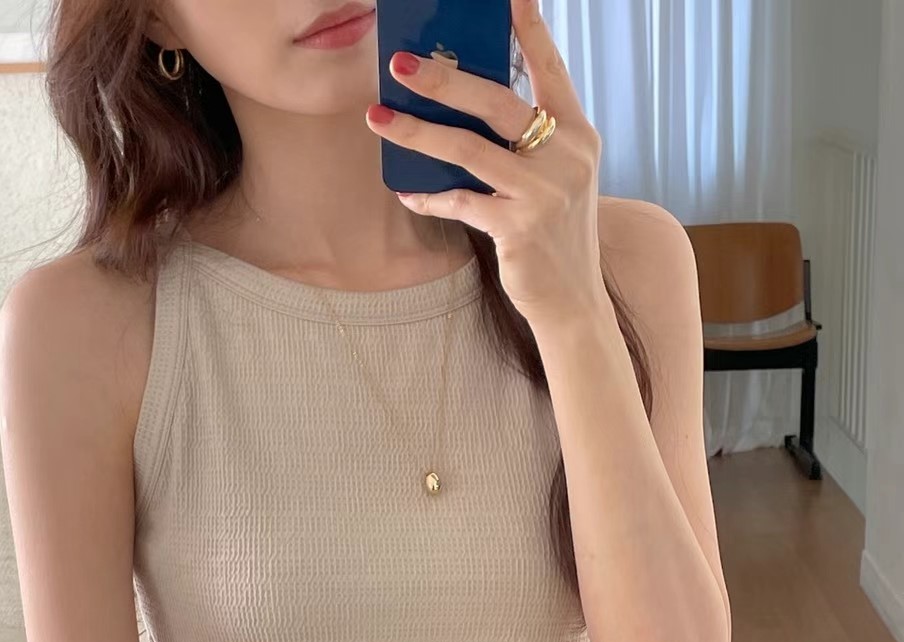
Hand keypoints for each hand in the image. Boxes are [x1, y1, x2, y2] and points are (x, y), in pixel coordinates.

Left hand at [364, 0, 608, 331]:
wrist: (574, 300)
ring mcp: (543, 192)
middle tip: (401, 63)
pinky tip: (406, 193)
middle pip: (497, 101)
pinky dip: (430, 197)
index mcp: (577, 134)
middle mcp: (565, 156)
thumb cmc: (555, 234)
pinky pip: (460, 202)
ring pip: (468, 149)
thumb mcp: (554, 178)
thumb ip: (525, 142)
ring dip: (416, 132)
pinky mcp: (518, 228)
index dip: (529, 29)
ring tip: (377, 117)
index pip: (551, 68)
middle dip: (444, 78)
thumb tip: (464, 104)